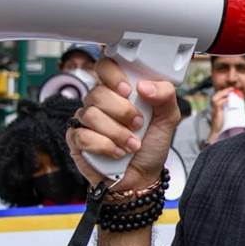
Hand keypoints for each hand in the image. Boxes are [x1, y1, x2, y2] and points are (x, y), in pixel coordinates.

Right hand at [66, 57, 181, 192]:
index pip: (105, 67)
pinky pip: (82, 135)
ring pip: (91, 114)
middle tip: (138, 124)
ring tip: (131, 144)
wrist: (142, 178)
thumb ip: (165, 96)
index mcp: (119, 91)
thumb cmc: (150, 146)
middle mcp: (99, 102)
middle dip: (122, 112)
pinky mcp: (77, 140)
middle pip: (98, 93)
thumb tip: (145, 85)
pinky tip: (117, 153)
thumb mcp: (167, 119)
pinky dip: (105, 146)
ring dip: (117, 133)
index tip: (128, 90)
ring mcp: (85, 120)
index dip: (113, 75)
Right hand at [206, 88, 233, 145]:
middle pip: (216, 96)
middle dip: (224, 91)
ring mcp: (214, 111)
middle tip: (232, 89)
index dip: (224, 92)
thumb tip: (243, 111)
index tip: (232, 90)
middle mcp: (214, 108)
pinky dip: (223, 101)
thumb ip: (233, 113)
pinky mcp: (216, 113)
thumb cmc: (224, 127)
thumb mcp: (229, 118)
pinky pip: (217, 104)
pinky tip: (228, 100)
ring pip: (215, 98)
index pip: (219, 97)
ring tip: (230, 92)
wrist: (219, 134)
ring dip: (223, 94)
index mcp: (217, 108)